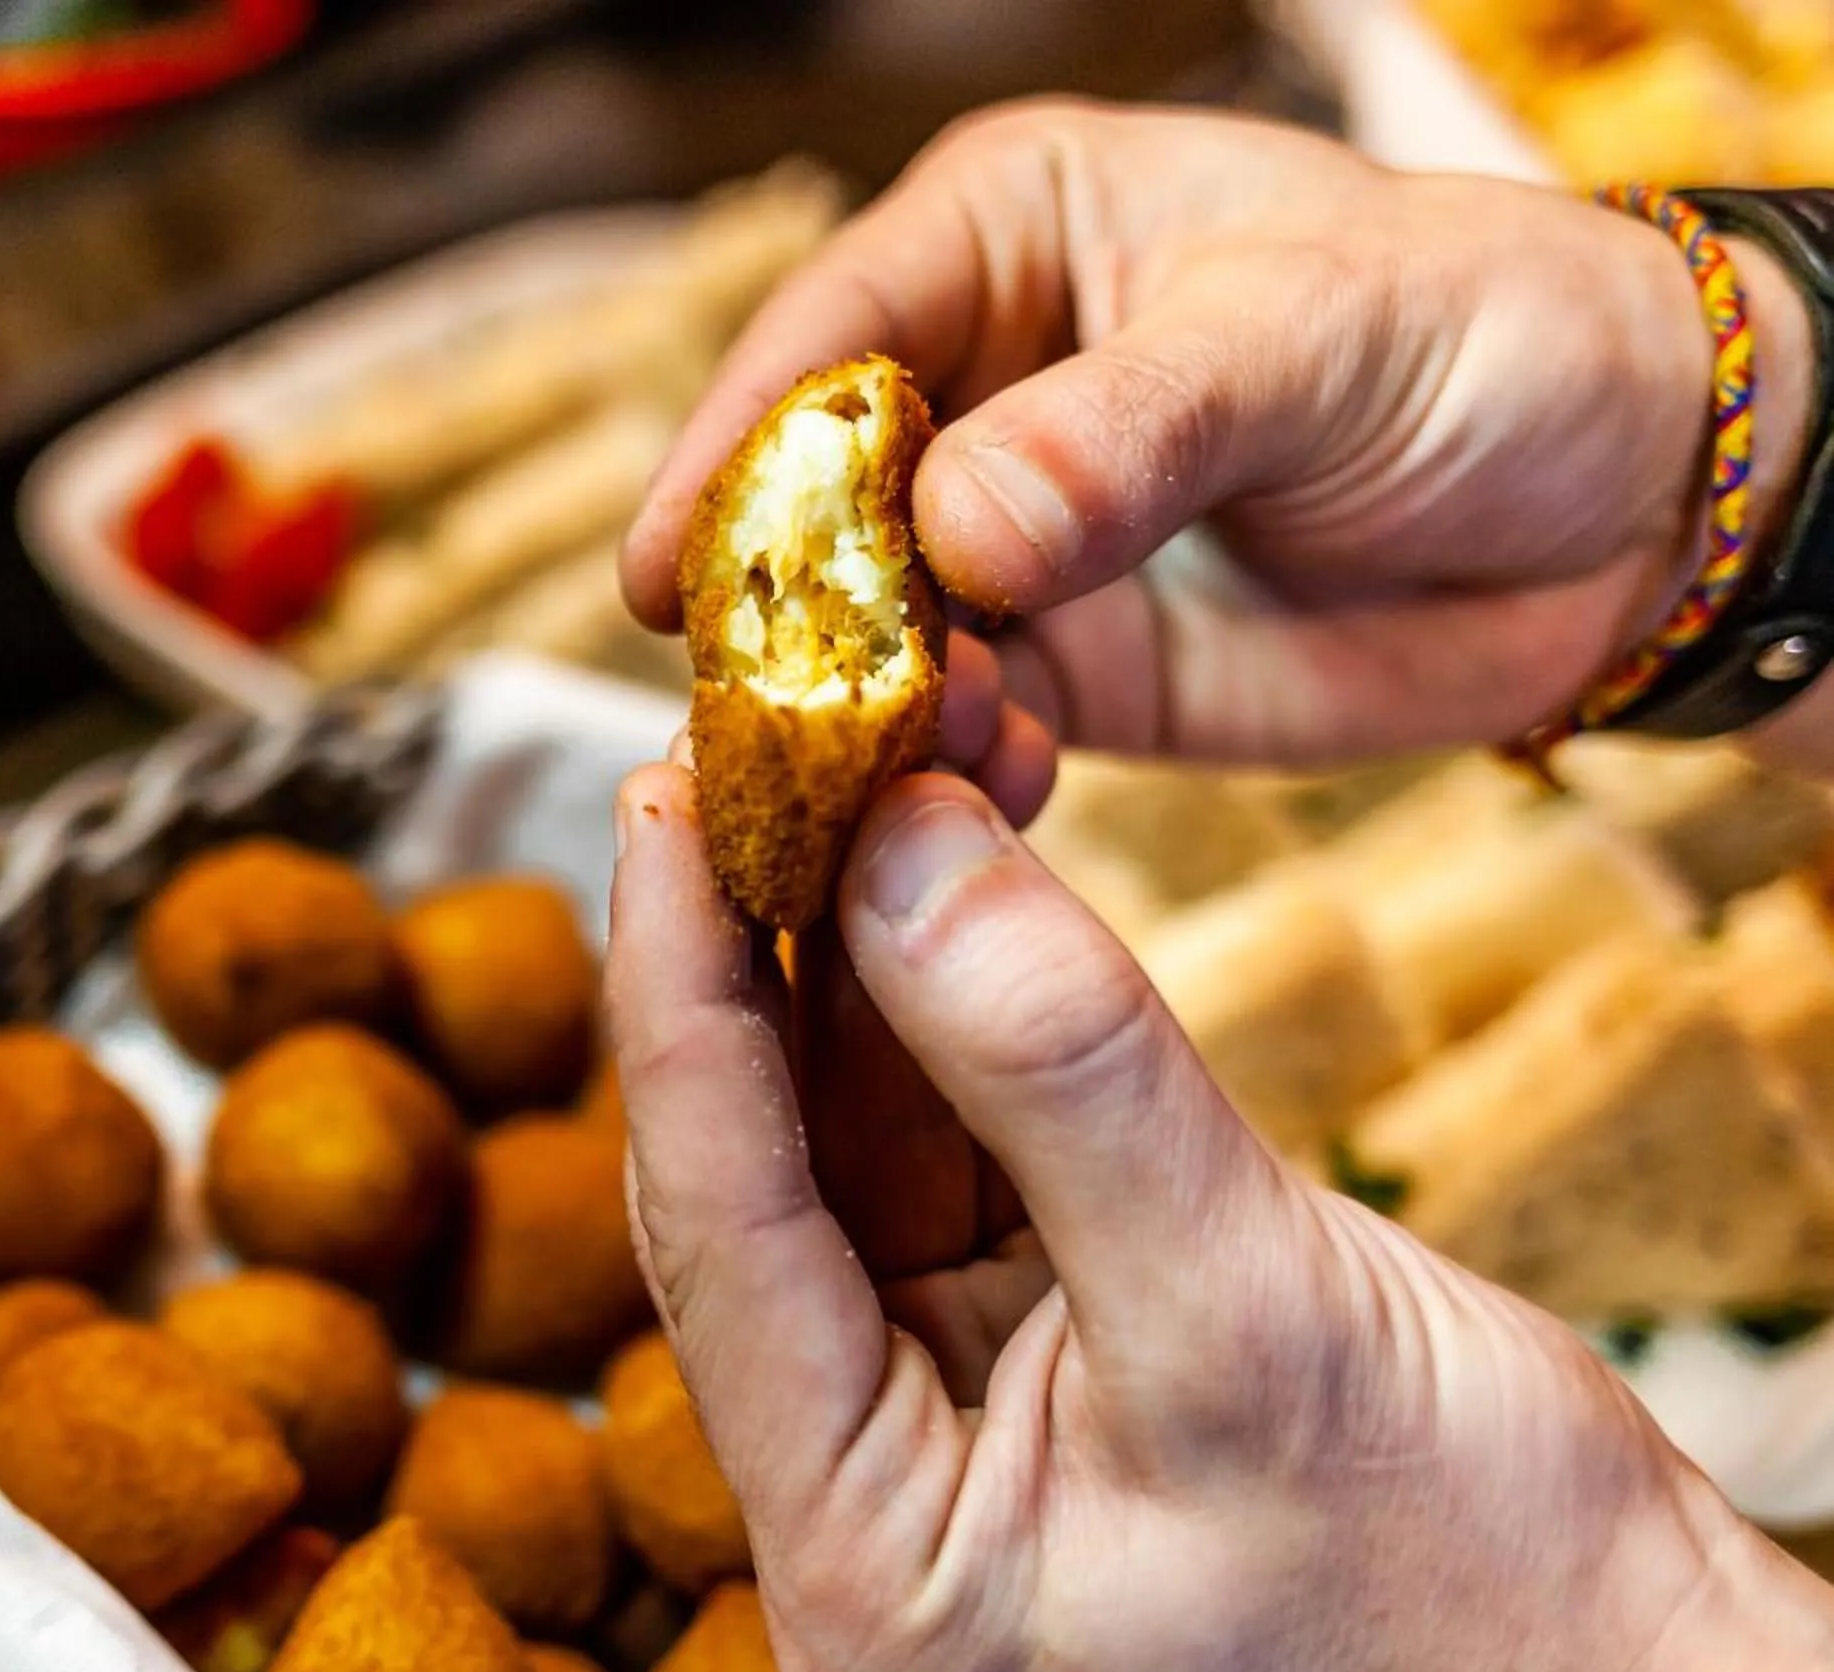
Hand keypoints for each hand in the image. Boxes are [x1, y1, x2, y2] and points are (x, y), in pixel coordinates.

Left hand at [605, 761, 1833, 1671]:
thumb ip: (1062, 1072)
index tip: (660, 805)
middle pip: (749, 1188)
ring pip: (836, 1152)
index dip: (680, 1002)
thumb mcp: (1259, 1307)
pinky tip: (931, 867)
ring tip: (851, 763)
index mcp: (867, 1572)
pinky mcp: (1004, 1360)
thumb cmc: (1475, 1581)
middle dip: (753, 962)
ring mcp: (923, 1434)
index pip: (719, 1241)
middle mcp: (852, 1511)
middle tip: (747, 749)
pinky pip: (934, 1156)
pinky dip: (938, 1013)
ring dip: (851, 959)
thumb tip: (894, 843)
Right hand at [621, 102, 1822, 767]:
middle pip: (810, 500)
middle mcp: (977, 388)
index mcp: (1008, 240)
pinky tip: (964, 804)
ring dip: (857, 711)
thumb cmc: (1490, 335)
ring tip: (883, 770)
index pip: (831, 335)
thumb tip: (959, 530)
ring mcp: (1007, 545)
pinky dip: (941, 779)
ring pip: (864, 632)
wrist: (1630, 505)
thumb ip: (1134, 429)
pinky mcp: (1060, 675)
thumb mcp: (1316, 338)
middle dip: (778, 607)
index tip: (668, 572)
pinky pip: (956, 734)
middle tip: (749, 711)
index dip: (737, 449)